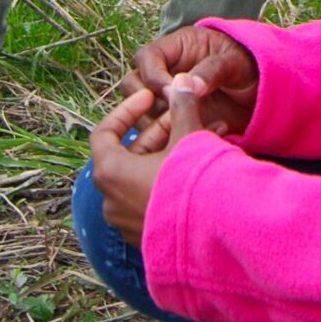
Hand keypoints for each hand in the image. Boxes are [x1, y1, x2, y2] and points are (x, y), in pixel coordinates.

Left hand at [89, 76, 212, 245]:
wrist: (216, 237)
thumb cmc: (193, 184)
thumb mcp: (187, 138)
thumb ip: (182, 108)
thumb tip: (181, 82)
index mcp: (110, 173)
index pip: (104, 132)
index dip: (126, 110)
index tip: (150, 97)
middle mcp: (111, 201)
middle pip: (128, 154)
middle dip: (158, 131)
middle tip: (183, 116)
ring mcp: (127, 223)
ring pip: (142, 176)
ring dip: (168, 154)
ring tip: (200, 139)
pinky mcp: (146, 239)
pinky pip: (151, 200)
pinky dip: (168, 180)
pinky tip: (196, 169)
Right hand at [116, 24, 257, 147]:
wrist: (263, 94)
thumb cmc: (250, 68)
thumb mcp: (236, 63)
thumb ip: (213, 70)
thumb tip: (188, 86)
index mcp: (177, 48)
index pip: (147, 57)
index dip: (153, 76)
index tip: (172, 94)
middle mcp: (165, 72)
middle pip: (133, 84)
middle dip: (148, 101)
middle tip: (174, 115)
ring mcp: (166, 98)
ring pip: (139, 110)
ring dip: (153, 122)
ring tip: (181, 129)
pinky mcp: (172, 121)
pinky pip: (154, 132)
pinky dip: (164, 139)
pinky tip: (187, 142)